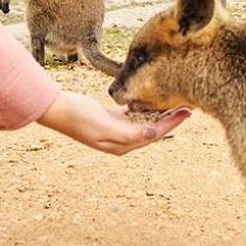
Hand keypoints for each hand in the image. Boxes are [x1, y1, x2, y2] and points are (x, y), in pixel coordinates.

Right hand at [37, 90, 189, 154]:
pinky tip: (151, 100)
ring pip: (144, 121)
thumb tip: (153, 133)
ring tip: (174, 103)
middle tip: (188, 106)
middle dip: (170, 119)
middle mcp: (121, 140)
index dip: (172, 124)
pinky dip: (143, 107)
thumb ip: (130, 132)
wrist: (57, 109)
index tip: (187, 112)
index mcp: (121, 145)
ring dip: (159, 112)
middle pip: (152, 129)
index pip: (154, 134)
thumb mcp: (105, 126)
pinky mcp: (109, 118)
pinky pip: (132, 114)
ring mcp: (115, 129)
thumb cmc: (79, 117)